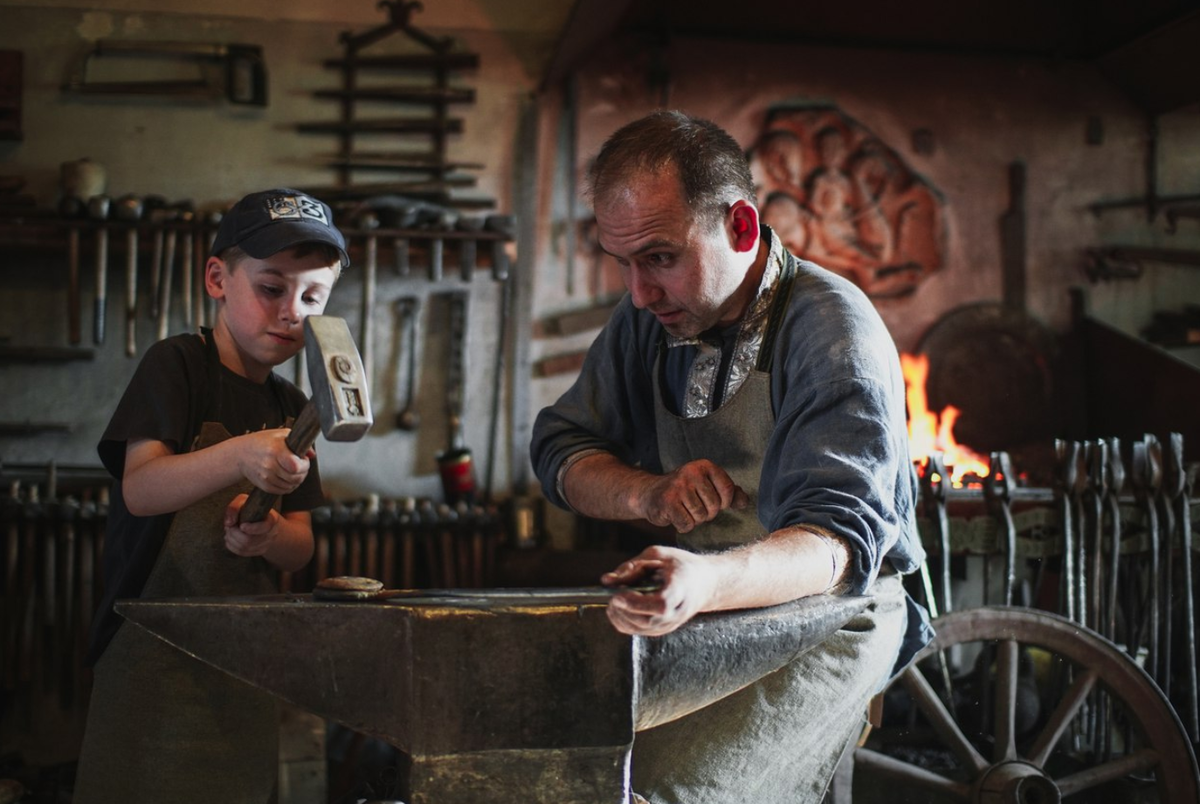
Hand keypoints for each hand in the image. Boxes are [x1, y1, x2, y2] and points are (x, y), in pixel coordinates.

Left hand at [223, 493, 279, 556]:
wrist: (262, 518)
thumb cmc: (252, 508)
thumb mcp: (244, 501)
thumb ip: (234, 508)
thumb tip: (229, 523)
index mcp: (272, 520)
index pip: (264, 528)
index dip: (252, 528)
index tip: (242, 525)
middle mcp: (271, 534)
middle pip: (249, 541)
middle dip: (234, 533)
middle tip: (229, 526)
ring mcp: (266, 544)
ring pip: (244, 548)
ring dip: (231, 539)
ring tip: (229, 531)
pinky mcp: (259, 551)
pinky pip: (242, 552)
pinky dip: (232, 545)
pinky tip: (230, 538)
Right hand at [235, 429, 310, 494]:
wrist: (241, 454)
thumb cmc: (262, 442)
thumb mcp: (281, 435)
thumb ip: (300, 443)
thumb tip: (312, 455)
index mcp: (276, 450)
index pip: (296, 466)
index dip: (304, 465)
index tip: (303, 460)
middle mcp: (270, 465)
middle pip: (296, 478)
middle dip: (303, 473)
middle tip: (301, 466)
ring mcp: (266, 477)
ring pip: (291, 486)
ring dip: (296, 480)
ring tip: (293, 471)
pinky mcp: (264, 485)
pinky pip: (283, 491)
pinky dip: (288, 486)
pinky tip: (286, 477)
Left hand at [601, 545, 719, 635]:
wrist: (706, 583)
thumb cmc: (681, 566)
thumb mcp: (659, 555)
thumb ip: (633, 566)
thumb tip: (607, 580)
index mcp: (681, 588)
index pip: (660, 604)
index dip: (637, 602)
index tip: (618, 594)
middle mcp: (677, 611)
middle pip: (647, 620)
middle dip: (623, 610)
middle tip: (611, 595)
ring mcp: (671, 623)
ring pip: (640, 628)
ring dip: (620, 616)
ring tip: (614, 599)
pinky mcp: (663, 629)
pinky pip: (639, 631)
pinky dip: (623, 621)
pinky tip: (618, 607)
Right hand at [633, 459, 748, 532]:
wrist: (650, 494)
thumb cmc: (684, 491)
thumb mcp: (707, 486)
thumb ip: (729, 492)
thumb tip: (745, 502)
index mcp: (705, 466)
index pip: (728, 490)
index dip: (724, 503)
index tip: (712, 501)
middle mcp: (691, 472)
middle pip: (715, 506)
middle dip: (706, 513)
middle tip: (693, 505)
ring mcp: (678, 487)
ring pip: (701, 517)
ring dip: (694, 519)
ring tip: (683, 509)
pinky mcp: (667, 502)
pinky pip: (687, 524)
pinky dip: (683, 526)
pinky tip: (675, 515)